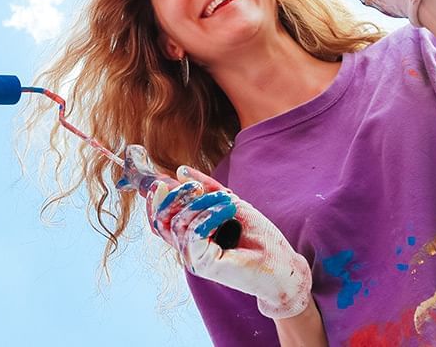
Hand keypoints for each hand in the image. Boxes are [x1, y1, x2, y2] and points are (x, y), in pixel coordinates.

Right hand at [130, 147, 311, 318]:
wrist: (281, 263)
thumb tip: (178, 172)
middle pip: (161, 221)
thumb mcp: (227, 203)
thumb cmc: (258, 237)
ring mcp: (193, 258)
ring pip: (178, 224)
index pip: (159, 221)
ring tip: (227, 201)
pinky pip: (194, 233)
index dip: (153, 201)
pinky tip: (228, 211)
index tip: (160, 181)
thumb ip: (204, 188)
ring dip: (201, 204)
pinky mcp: (202, 264)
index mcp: (190, 237)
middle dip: (175, 197)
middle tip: (196, 186)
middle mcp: (187, 249)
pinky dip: (210, 216)